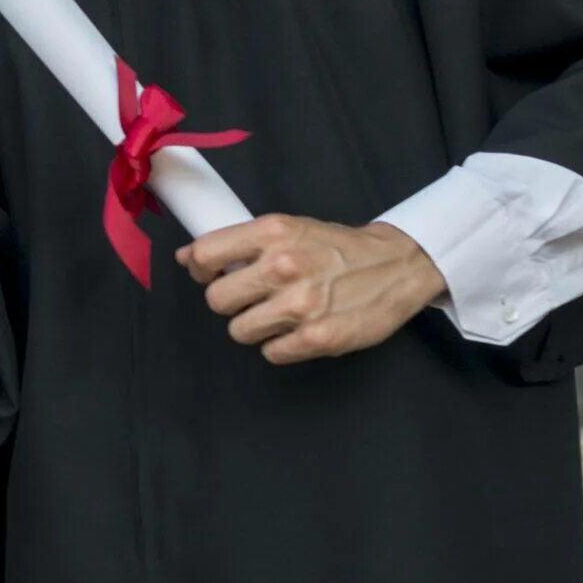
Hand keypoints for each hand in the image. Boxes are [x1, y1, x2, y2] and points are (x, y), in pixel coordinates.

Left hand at [177, 214, 447, 364]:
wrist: (397, 264)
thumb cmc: (335, 247)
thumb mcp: (287, 229)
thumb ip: (238, 242)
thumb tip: (185, 255)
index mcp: (272, 232)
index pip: (206, 255)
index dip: (202, 271)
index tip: (214, 276)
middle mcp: (283, 266)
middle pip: (217, 300)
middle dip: (231, 303)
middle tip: (254, 298)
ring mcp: (302, 304)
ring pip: (240, 331)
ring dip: (255, 327)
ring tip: (279, 314)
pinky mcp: (319, 337)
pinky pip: (271, 353)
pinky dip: (280, 346)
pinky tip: (298, 330)